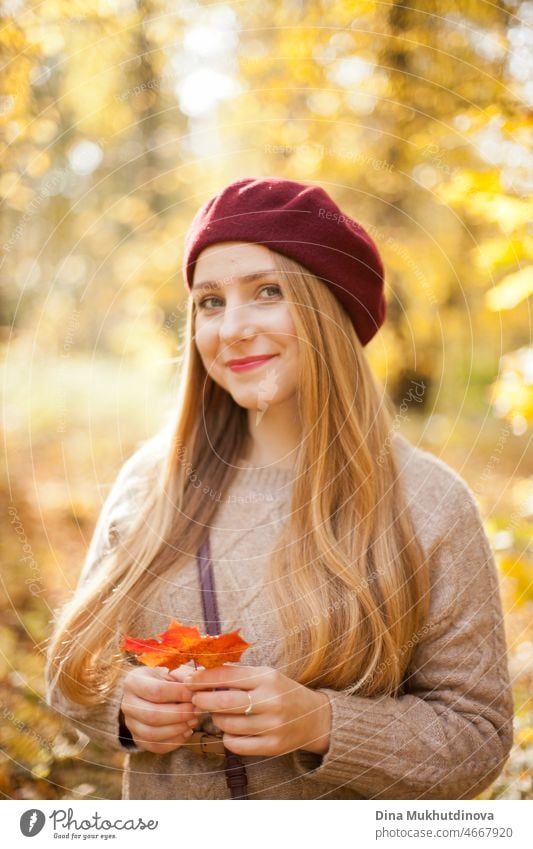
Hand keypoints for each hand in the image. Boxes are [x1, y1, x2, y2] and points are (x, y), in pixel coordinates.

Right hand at [120, 665, 200, 753]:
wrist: (149, 692)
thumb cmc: (163, 679)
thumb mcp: (170, 671)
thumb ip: (182, 678)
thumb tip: (196, 688)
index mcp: (133, 682)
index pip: (156, 691)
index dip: (179, 694)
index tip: (195, 695)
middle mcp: (127, 704)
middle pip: (152, 715)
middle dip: (179, 715)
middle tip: (196, 710)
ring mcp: (130, 724)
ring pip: (152, 734)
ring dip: (177, 729)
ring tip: (193, 720)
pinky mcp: (137, 739)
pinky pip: (155, 746)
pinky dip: (174, 742)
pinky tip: (187, 731)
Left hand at [185, 664, 331, 757]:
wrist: (313, 718)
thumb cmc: (282, 692)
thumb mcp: (266, 676)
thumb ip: (239, 675)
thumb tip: (203, 674)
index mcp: (268, 677)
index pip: (228, 676)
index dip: (204, 678)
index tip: (190, 680)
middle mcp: (271, 700)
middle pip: (224, 702)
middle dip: (203, 700)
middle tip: (195, 699)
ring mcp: (272, 725)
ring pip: (228, 724)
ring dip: (217, 719)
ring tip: (220, 714)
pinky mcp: (272, 746)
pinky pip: (236, 744)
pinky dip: (228, 737)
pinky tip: (232, 730)